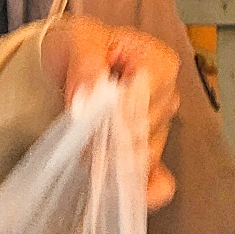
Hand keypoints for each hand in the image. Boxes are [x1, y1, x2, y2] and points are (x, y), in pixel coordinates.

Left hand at [42, 16, 179, 211]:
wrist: (68, 65)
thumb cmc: (77, 48)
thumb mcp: (77, 41)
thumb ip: (85, 65)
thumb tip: (89, 97)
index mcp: (159, 64)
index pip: (146, 96)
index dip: (117, 111)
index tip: (87, 115)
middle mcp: (166, 98)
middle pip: (142, 131)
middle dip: (105, 137)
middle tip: (75, 131)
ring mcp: (159, 130)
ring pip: (141, 158)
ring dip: (108, 158)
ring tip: (83, 144)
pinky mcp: (148, 156)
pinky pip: (157, 183)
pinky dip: (140, 191)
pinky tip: (119, 192)